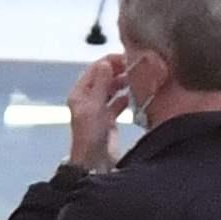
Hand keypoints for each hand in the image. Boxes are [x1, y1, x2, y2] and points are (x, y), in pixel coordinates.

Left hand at [66, 53, 132, 172]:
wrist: (94, 162)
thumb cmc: (90, 135)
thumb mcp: (95, 106)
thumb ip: (101, 84)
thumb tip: (106, 63)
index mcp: (80, 93)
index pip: (96, 69)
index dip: (111, 61)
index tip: (128, 57)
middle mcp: (89, 99)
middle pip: (105, 77)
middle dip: (119, 70)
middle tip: (138, 67)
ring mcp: (99, 109)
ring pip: (113, 89)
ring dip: (124, 83)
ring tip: (139, 79)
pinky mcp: (109, 119)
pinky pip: (119, 102)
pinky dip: (127, 97)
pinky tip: (137, 95)